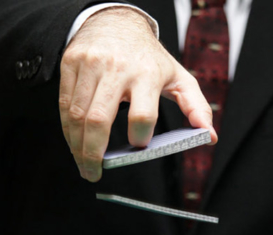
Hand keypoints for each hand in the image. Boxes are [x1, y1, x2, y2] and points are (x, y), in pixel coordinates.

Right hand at [59, 7, 215, 181]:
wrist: (117, 22)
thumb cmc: (149, 57)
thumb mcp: (178, 77)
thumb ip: (196, 107)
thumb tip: (208, 137)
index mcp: (147, 73)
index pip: (142, 114)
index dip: (140, 137)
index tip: (138, 146)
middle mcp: (116, 68)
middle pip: (98, 120)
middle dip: (93, 154)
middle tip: (94, 173)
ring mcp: (90, 65)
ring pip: (77, 116)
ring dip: (77, 147)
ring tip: (84, 164)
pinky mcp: (71, 64)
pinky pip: (65, 105)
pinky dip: (68, 130)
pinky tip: (75, 143)